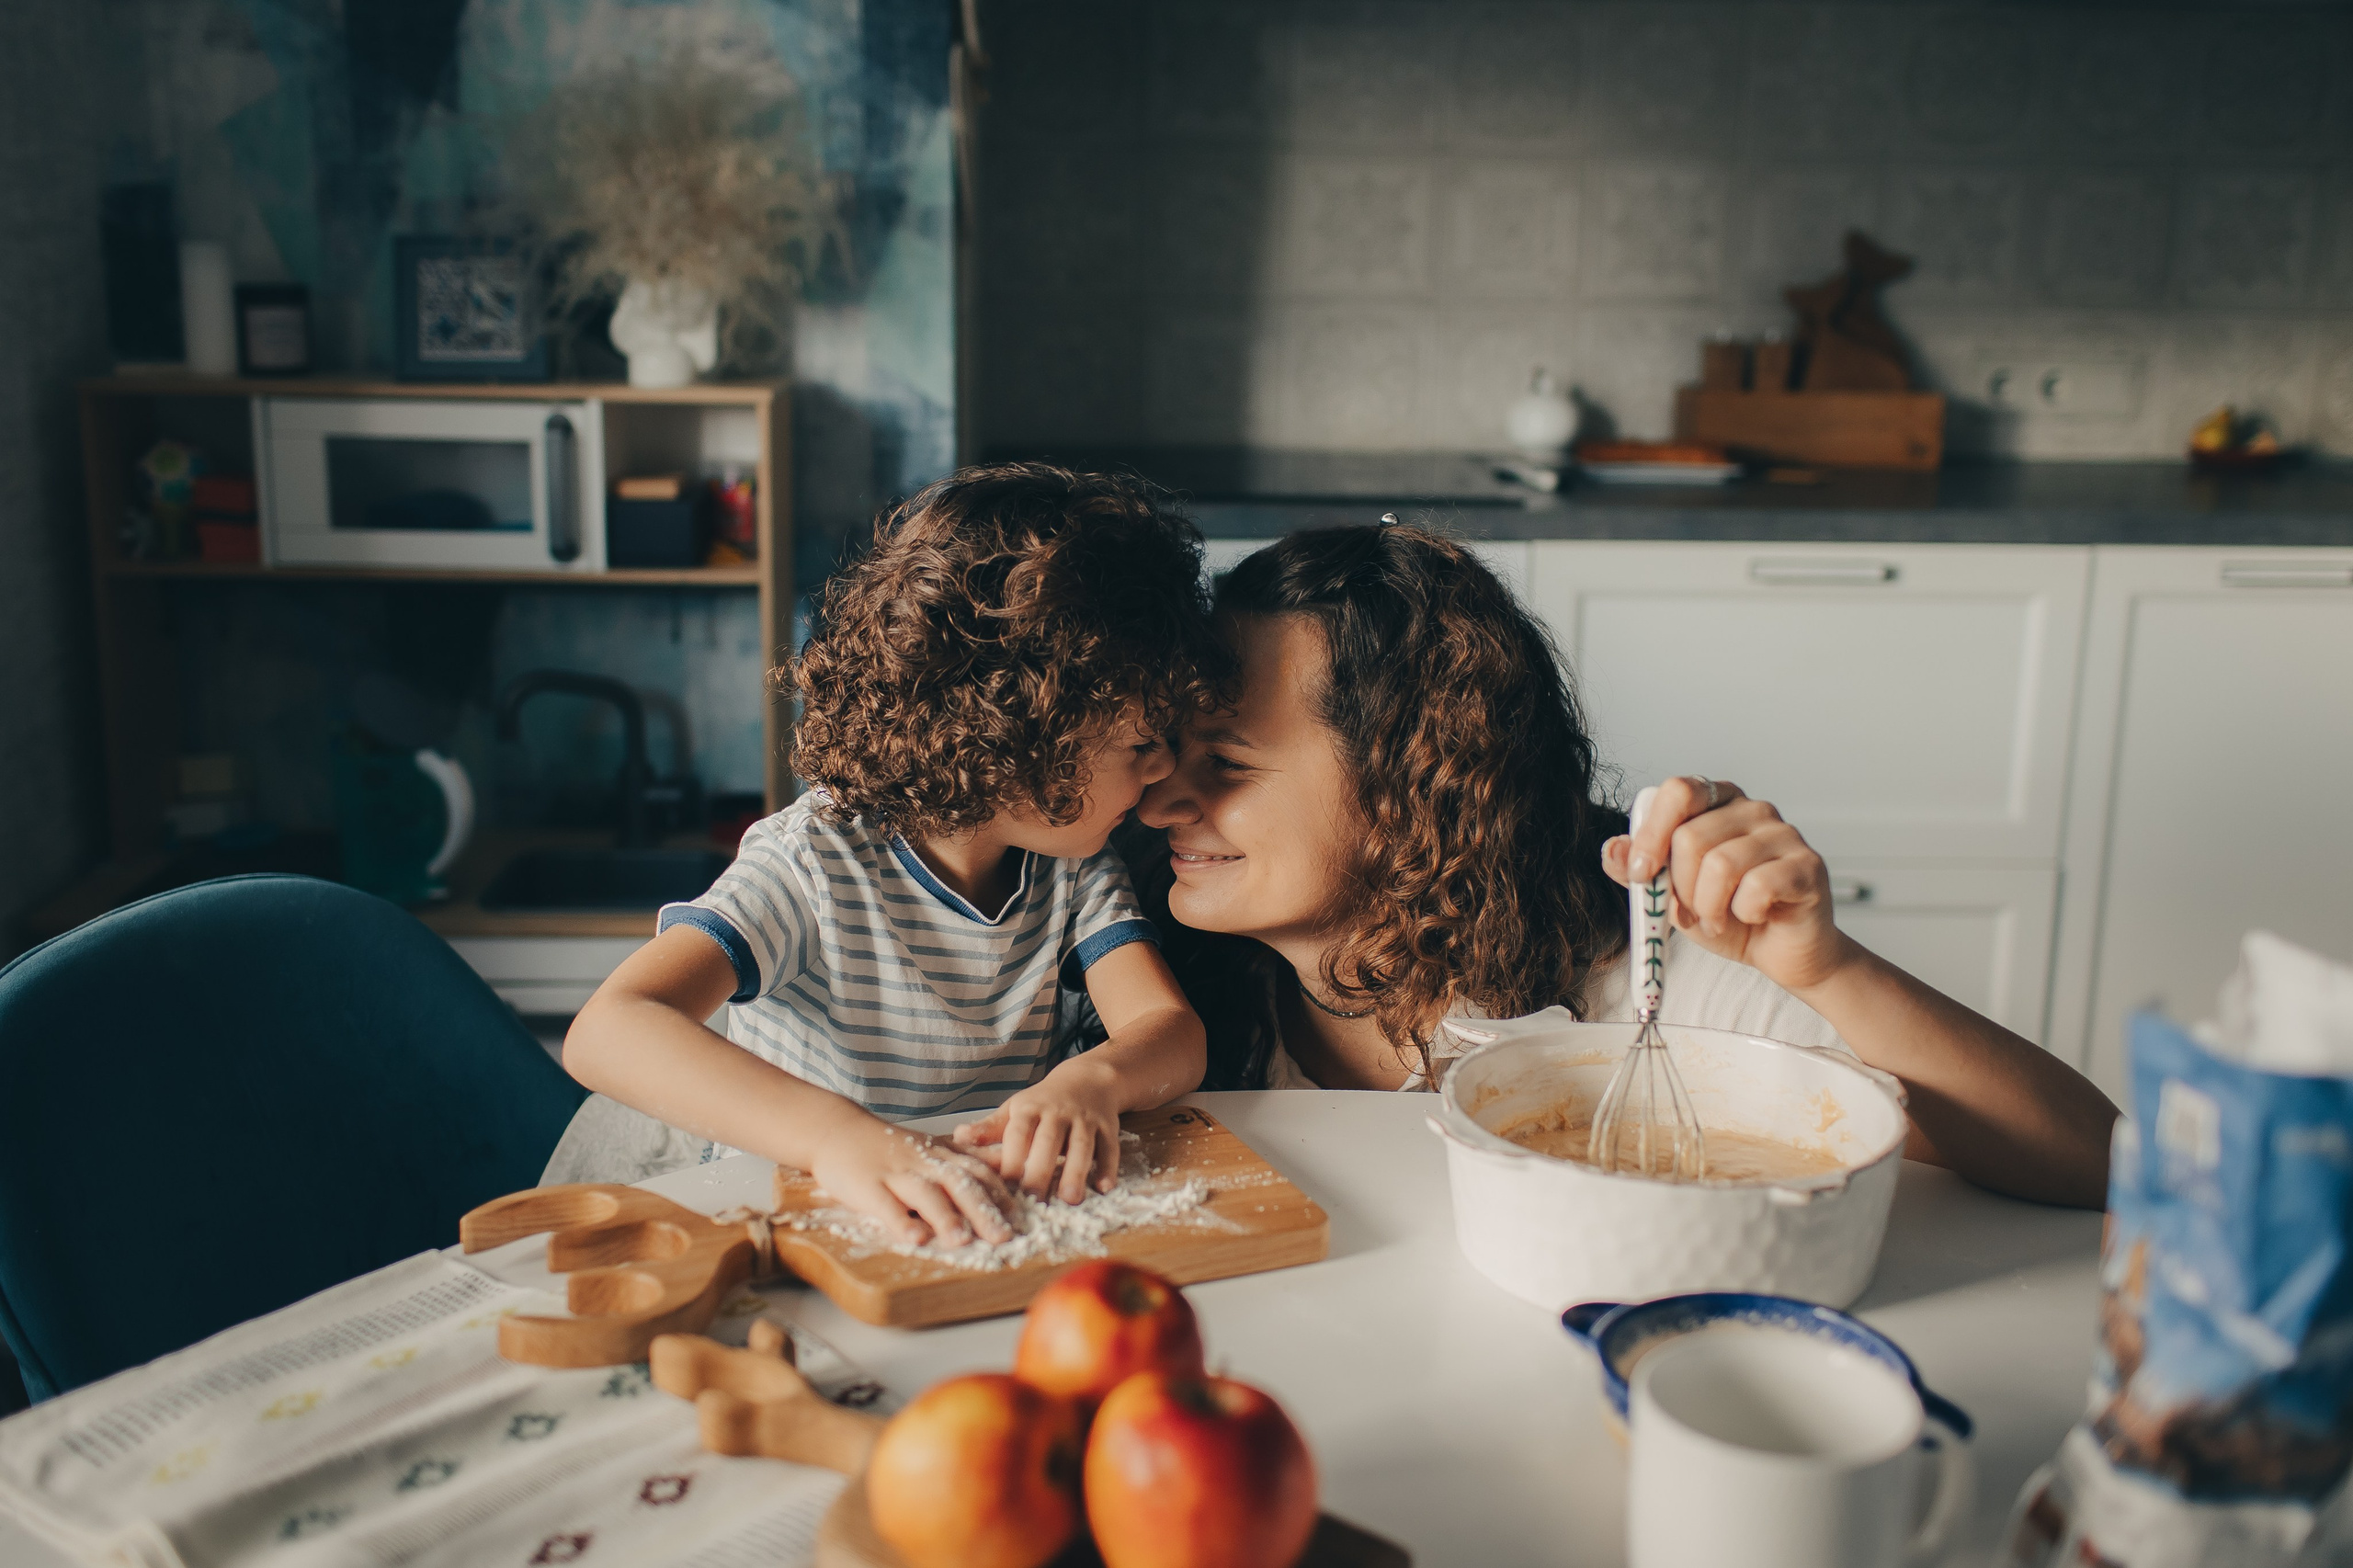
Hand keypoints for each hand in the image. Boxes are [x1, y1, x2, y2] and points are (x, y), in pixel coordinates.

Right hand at [807, 1111, 1016, 1248]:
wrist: (837, 1129)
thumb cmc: (887, 1145)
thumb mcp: (930, 1148)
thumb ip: (965, 1158)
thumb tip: (1005, 1165)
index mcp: (941, 1156)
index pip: (978, 1173)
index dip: (1001, 1195)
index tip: (1022, 1218)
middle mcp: (923, 1163)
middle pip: (958, 1185)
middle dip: (982, 1211)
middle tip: (1003, 1237)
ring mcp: (894, 1173)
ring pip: (924, 1194)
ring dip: (945, 1217)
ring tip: (962, 1241)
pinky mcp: (866, 1185)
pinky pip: (884, 1205)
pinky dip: (900, 1221)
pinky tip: (914, 1239)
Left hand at [951, 1053, 1123, 1204]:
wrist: (1088, 1079)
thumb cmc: (1044, 1102)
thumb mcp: (1015, 1110)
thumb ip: (990, 1128)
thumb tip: (958, 1137)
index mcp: (1030, 1109)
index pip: (1019, 1134)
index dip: (1013, 1158)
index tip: (1006, 1186)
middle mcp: (1058, 1112)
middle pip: (1049, 1141)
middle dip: (1042, 1170)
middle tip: (1034, 1201)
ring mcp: (1085, 1119)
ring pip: (1083, 1144)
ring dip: (1077, 1171)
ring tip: (1071, 1199)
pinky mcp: (1109, 1127)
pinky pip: (1110, 1147)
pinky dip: (1108, 1166)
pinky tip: (1104, 1187)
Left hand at [1601, 776, 1857, 996]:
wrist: (1779, 953)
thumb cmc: (1729, 917)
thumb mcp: (1672, 896)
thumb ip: (1642, 871)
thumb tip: (1613, 848)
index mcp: (1716, 803)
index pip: (1678, 791)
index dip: (1652, 835)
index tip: (1641, 874)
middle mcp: (1752, 809)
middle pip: (1691, 837)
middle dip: (1680, 889)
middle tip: (1692, 913)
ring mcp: (1784, 833)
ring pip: (1720, 865)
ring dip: (1709, 907)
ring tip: (1719, 920)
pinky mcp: (1807, 865)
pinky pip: (1757, 887)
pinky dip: (1743, 913)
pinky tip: (1752, 917)